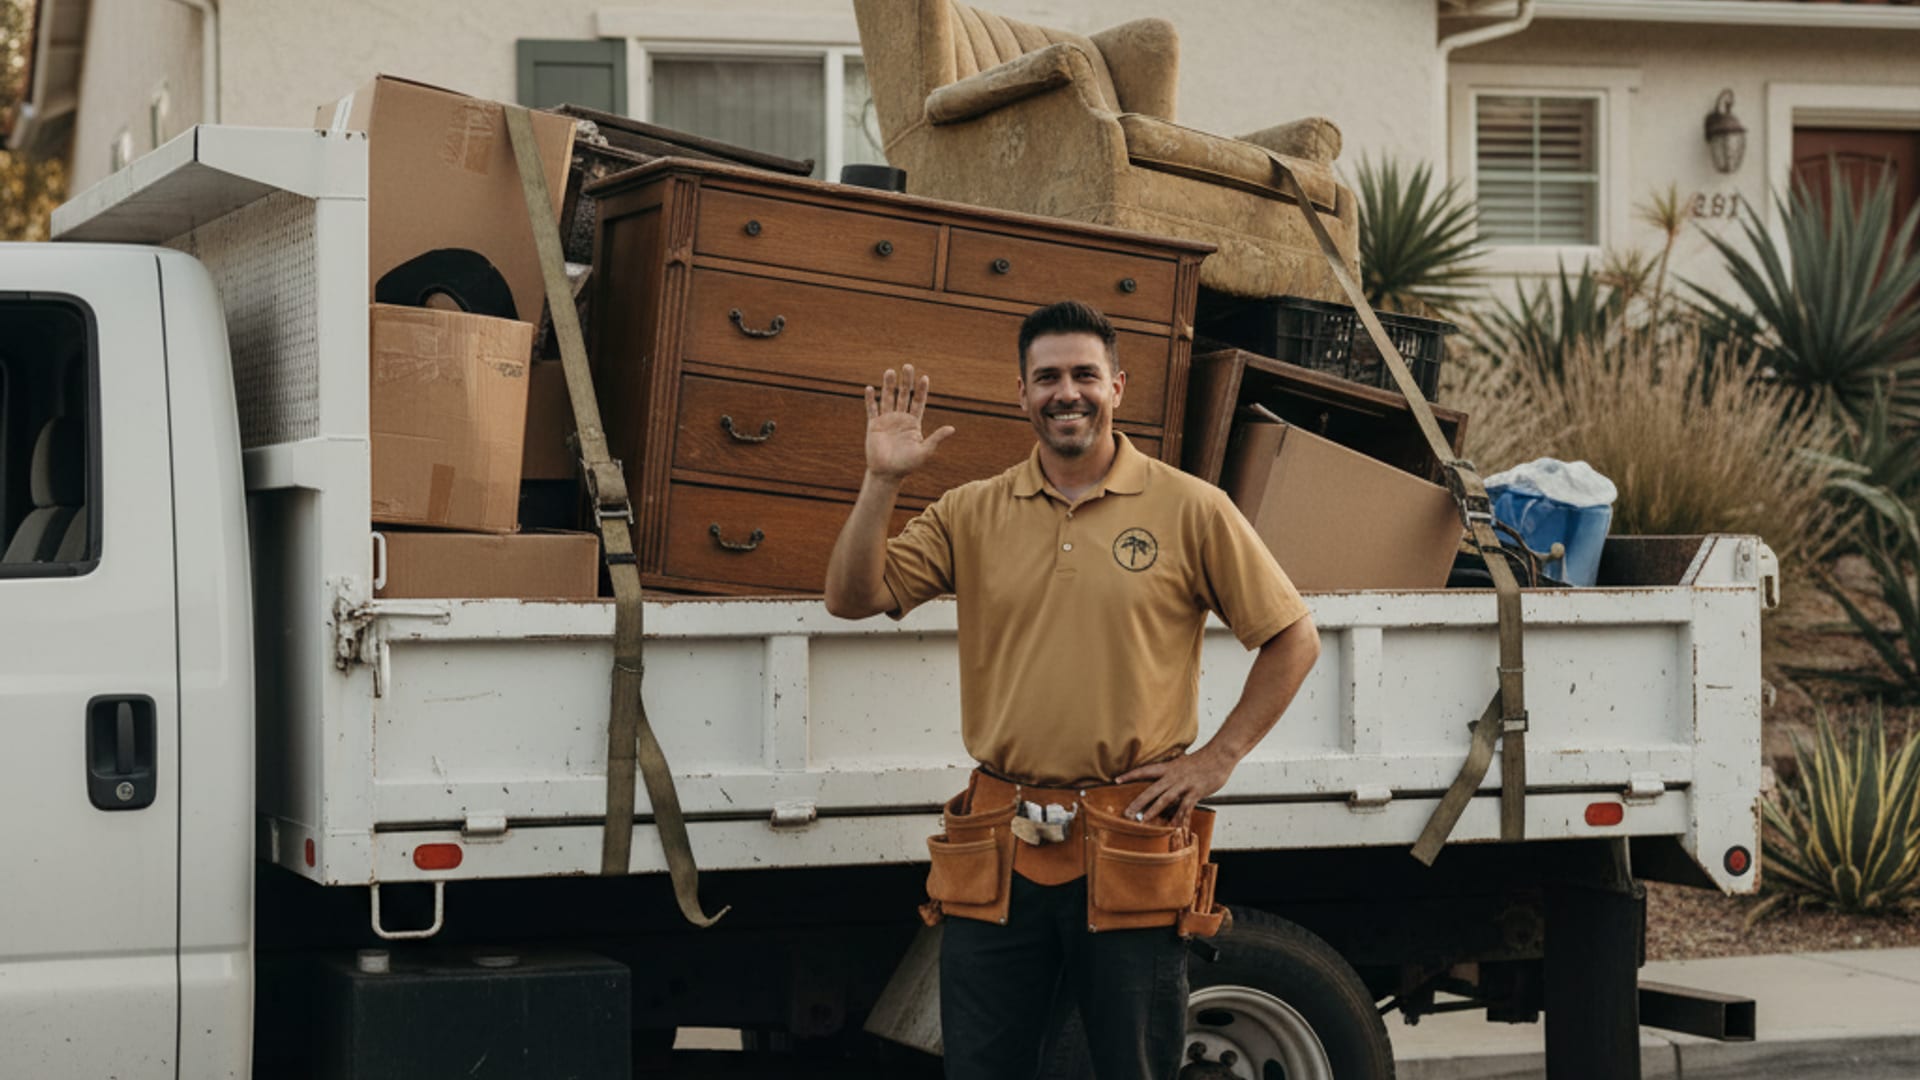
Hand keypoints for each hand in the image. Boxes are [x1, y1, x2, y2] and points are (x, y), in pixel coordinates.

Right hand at [865, 364, 954, 480]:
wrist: (887, 474)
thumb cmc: (907, 465)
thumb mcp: (924, 451)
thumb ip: (936, 438)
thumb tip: (952, 428)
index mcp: (913, 423)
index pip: (918, 402)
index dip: (921, 390)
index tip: (924, 377)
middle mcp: (900, 418)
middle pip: (904, 395)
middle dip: (906, 381)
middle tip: (907, 366)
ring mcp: (887, 420)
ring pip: (888, 398)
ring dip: (888, 385)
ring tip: (890, 372)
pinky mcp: (873, 425)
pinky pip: (872, 410)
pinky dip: (870, 400)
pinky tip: (869, 389)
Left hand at [1117, 745, 1236, 828]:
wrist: (1220, 755)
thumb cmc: (1202, 760)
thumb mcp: (1182, 763)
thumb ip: (1171, 771)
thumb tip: (1162, 779)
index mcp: (1168, 767)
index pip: (1144, 770)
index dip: (1130, 775)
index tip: (1116, 780)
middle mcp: (1173, 776)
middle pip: (1151, 790)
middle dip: (1138, 802)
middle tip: (1127, 814)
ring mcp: (1184, 784)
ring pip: (1165, 799)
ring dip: (1153, 811)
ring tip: (1143, 821)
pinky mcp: (1196, 791)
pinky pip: (1185, 806)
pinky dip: (1179, 817)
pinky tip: (1174, 825)